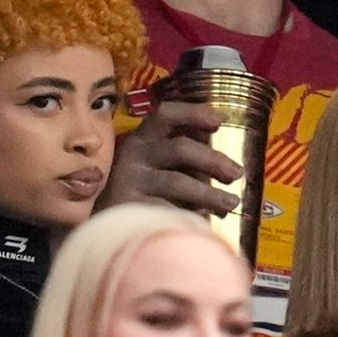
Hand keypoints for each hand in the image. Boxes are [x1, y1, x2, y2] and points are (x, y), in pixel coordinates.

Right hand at [100, 101, 241, 215]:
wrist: (101, 222)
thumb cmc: (143, 189)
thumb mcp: (161, 165)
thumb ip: (187, 158)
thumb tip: (229, 162)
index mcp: (144, 138)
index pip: (166, 115)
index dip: (193, 114)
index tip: (219, 121)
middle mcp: (134, 155)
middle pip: (180, 148)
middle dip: (213, 160)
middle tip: (236, 174)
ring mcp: (129, 181)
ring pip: (176, 182)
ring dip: (209, 193)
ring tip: (230, 203)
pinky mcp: (128, 208)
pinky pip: (166, 209)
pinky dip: (189, 215)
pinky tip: (204, 221)